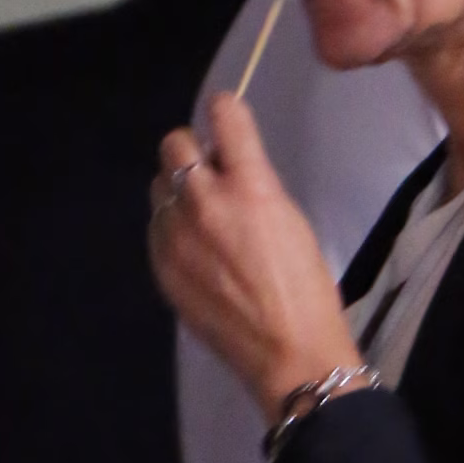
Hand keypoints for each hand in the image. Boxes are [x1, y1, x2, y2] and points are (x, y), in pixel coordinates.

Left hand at [149, 91, 360, 421]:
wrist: (288, 351)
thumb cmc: (307, 286)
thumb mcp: (291, 220)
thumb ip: (254, 186)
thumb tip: (227, 166)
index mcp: (251, 186)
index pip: (224, 115)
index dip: (225, 111)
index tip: (227, 118)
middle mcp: (205, 202)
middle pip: (175, 144)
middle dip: (193, 151)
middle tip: (213, 174)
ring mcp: (176, 235)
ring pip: (159, 185)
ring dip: (178, 189)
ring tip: (203, 217)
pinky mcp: (161, 265)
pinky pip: (156, 226)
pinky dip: (172, 227)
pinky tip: (197, 252)